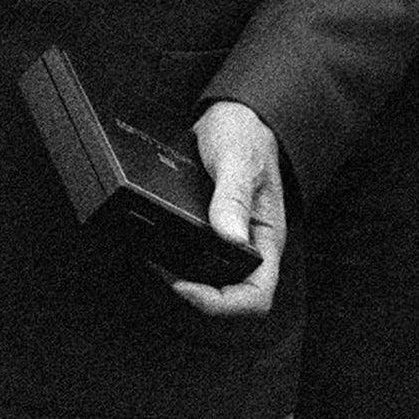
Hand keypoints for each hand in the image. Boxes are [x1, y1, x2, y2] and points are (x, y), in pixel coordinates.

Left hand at [172, 99, 284, 316]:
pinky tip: (154, 245)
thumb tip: (229, 236)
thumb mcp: (237, 160)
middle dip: (195, 294)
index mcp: (266, 238)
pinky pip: (198, 254)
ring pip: (213, 278)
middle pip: (230, 294)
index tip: (186, 287)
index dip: (222, 303)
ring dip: (183, 278)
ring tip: (152, 262)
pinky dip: (175, 256)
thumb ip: (233, 197)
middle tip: (159, 272)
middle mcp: (249, 243)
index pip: (256, 295)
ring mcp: (230, 237)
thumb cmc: (245, 135)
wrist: (235, 115)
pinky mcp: (210, 226)